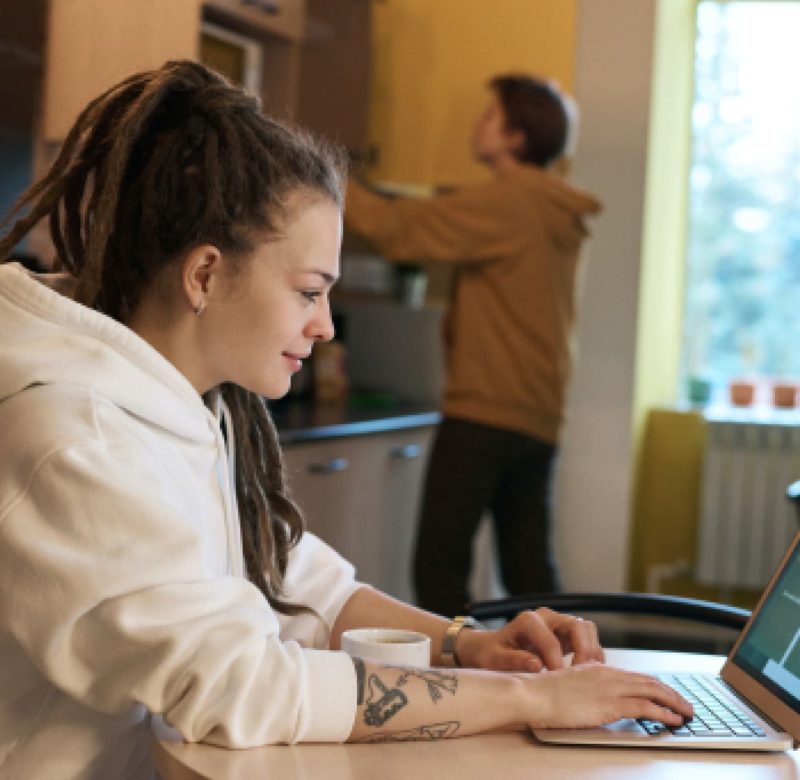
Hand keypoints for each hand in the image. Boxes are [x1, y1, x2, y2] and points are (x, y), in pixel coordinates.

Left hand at [455, 608, 603, 671]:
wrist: (493, 648)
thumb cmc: (493, 654)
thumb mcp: (495, 659)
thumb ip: (514, 660)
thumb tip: (536, 666)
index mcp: (528, 621)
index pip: (551, 640)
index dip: (557, 662)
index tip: (558, 682)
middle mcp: (546, 617)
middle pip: (577, 626)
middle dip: (583, 652)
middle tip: (581, 677)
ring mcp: (558, 623)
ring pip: (587, 629)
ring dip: (591, 652)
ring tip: (586, 676)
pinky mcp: (567, 634)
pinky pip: (588, 639)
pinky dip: (592, 655)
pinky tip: (586, 674)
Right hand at [520, 663, 693, 728]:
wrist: (531, 693)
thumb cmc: (541, 694)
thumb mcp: (566, 686)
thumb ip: (583, 689)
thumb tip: (592, 700)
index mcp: (596, 668)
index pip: (633, 675)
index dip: (653, 685)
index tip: (666, 694)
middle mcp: (606, 674)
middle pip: (648, 681)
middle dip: (670, 693)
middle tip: (685, 704)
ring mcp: (609, 688)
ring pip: (652, 691)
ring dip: (673, 702)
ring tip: (687, 712)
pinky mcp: (609, 704)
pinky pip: (645, 708)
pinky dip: (663, 713)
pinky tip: (673, 719)